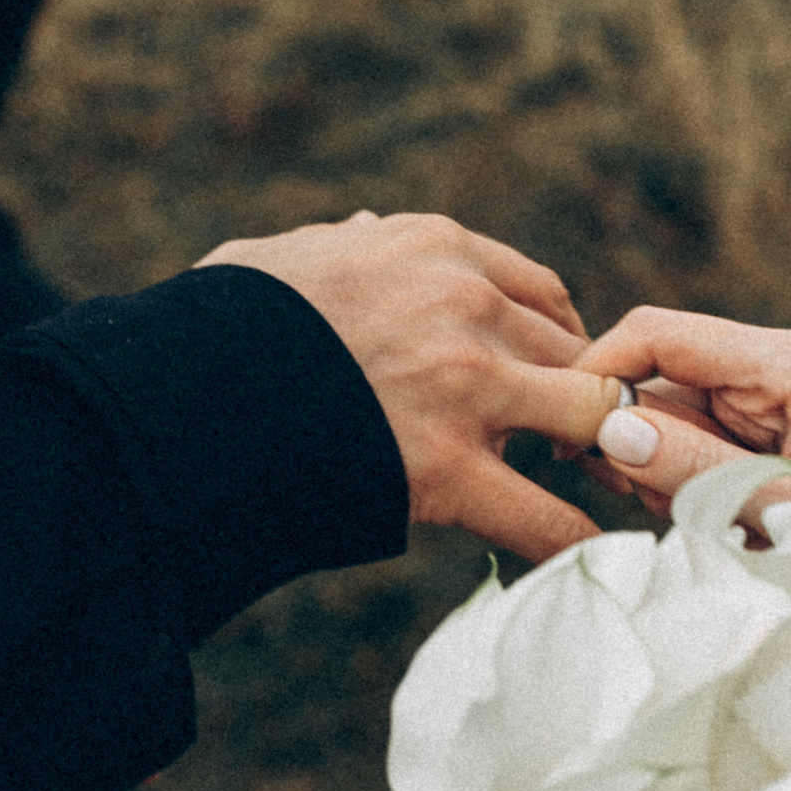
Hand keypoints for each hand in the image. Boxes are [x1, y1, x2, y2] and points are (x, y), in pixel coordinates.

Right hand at [200, 210, 665, 561]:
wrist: (174, 387)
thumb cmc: (217, 326)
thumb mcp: (286, 256)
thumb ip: (341, 246)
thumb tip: (364, 229)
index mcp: (431, 248)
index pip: (538, 291)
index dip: (558, 341)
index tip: (560, 375)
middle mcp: (465, 305)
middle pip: (574, 353)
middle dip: (587, 403)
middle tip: (593, 449)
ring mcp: (463, 385)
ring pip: (586, 418)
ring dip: (602, 459)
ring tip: (616, 499)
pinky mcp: (445, 468)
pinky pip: (542, 512)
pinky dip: (576, 539)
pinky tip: (599, 560)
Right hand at [576, 307, 790, 659]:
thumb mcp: (788, 515)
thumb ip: (695, 469)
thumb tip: (609, 427)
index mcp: (784, 363)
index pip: (655, 332)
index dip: (597, 374)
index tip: (560, 440)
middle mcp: (778, 366)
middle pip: (658, 373)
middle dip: (628, 435)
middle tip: (638, 506)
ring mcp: (779, 400)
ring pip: (673, 415)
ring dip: (660, 469)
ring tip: (695, 527)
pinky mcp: (779, 436)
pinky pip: (702, 446)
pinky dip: (689, 486)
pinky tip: (716, 530)